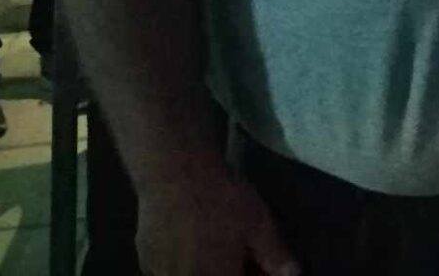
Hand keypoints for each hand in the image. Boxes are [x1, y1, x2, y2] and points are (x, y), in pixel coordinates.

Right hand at [137, 168, 299, 275]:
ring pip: (190, 274)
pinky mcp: (145, 261)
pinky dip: (182, 264)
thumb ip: (275, 256)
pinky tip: (190, 240)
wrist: (176, 174)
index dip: (250, 273)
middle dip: (229, 269)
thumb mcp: (258, 224)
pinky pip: (168, 271)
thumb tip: (293, 275)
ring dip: (205, 267)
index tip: (256, 265)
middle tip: (237, 253)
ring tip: (213, 244)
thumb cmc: (222, 200)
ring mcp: (161, 275)